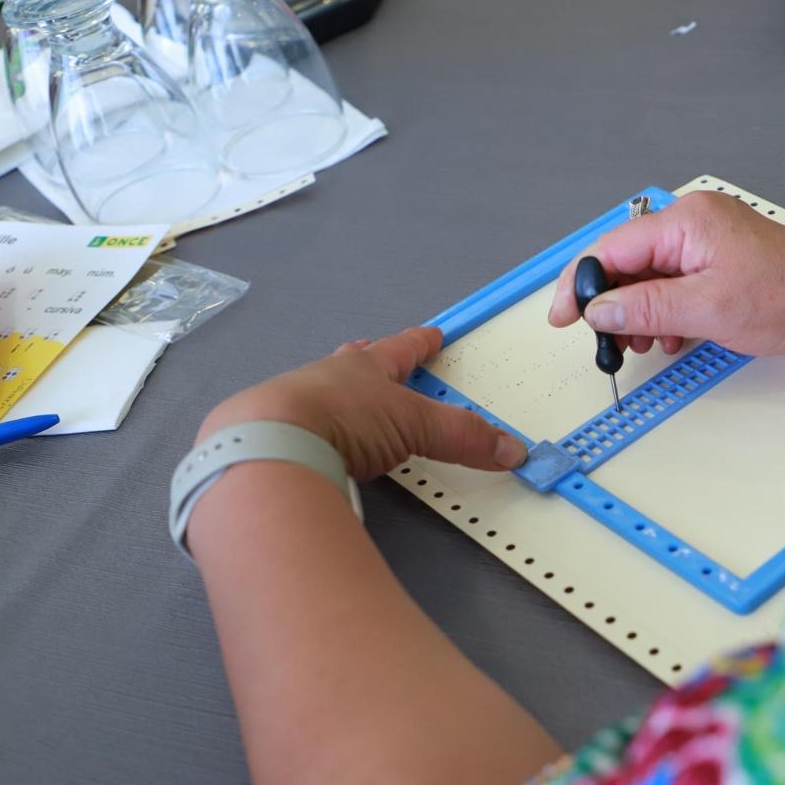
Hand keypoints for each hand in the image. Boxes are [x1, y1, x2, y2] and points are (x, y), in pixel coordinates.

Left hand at [196, 327, 527, 480]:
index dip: (419, 344)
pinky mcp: (268, 435)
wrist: (270, 442)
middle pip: (352, 361)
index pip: (401, 350)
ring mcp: (292, 404)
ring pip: (319, 390)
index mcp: (364, 368)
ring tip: (340, 400)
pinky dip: (309, 427)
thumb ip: (463, 437)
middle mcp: (326, 378)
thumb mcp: (415, 426)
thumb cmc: (346, 419)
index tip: (432, 333)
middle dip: (367, 358)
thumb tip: (516, 450)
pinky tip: (310, 440)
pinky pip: (296, 424)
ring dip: (333, 393)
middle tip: (372, 351)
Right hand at [547, 191, 784, 358]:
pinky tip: (671, 339)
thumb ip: (645, 308)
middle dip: (613, 303)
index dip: (581, 284)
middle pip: (628, 262)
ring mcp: (708, 246)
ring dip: (640, 313)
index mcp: (685, 222)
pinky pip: (677, 287)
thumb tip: (597, 311)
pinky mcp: (723, 268)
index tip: (563, 318)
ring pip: (650, 278)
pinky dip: (666, 314)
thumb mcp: (707, 308)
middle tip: (610, 343)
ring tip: (644, 346)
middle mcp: (693, 226)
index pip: (611, 248)